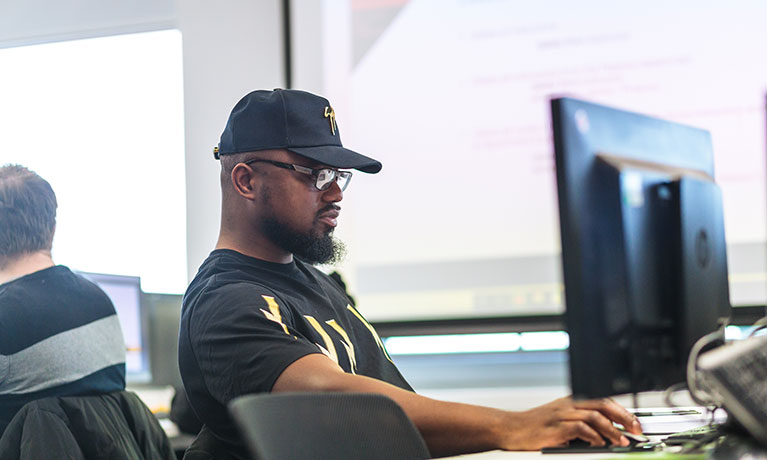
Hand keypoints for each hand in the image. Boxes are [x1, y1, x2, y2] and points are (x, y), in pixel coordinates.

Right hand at [500, 397, 642, 450]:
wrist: (512, 428)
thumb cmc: (535, 426)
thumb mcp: (560, 419)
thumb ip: (582, 423)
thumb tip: (607, 434)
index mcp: (572, 401)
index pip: (603, 400)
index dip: (622, 410)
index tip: (635, 423)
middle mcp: (568, 404)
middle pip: (602, 404)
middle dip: (624, 417)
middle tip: (636, 430)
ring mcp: (562, 414)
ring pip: (594, 415)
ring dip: (611, 429)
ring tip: (621, 440)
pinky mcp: (556, 426)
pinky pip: (580, 428)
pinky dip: (593, 436)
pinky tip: (599, 443)